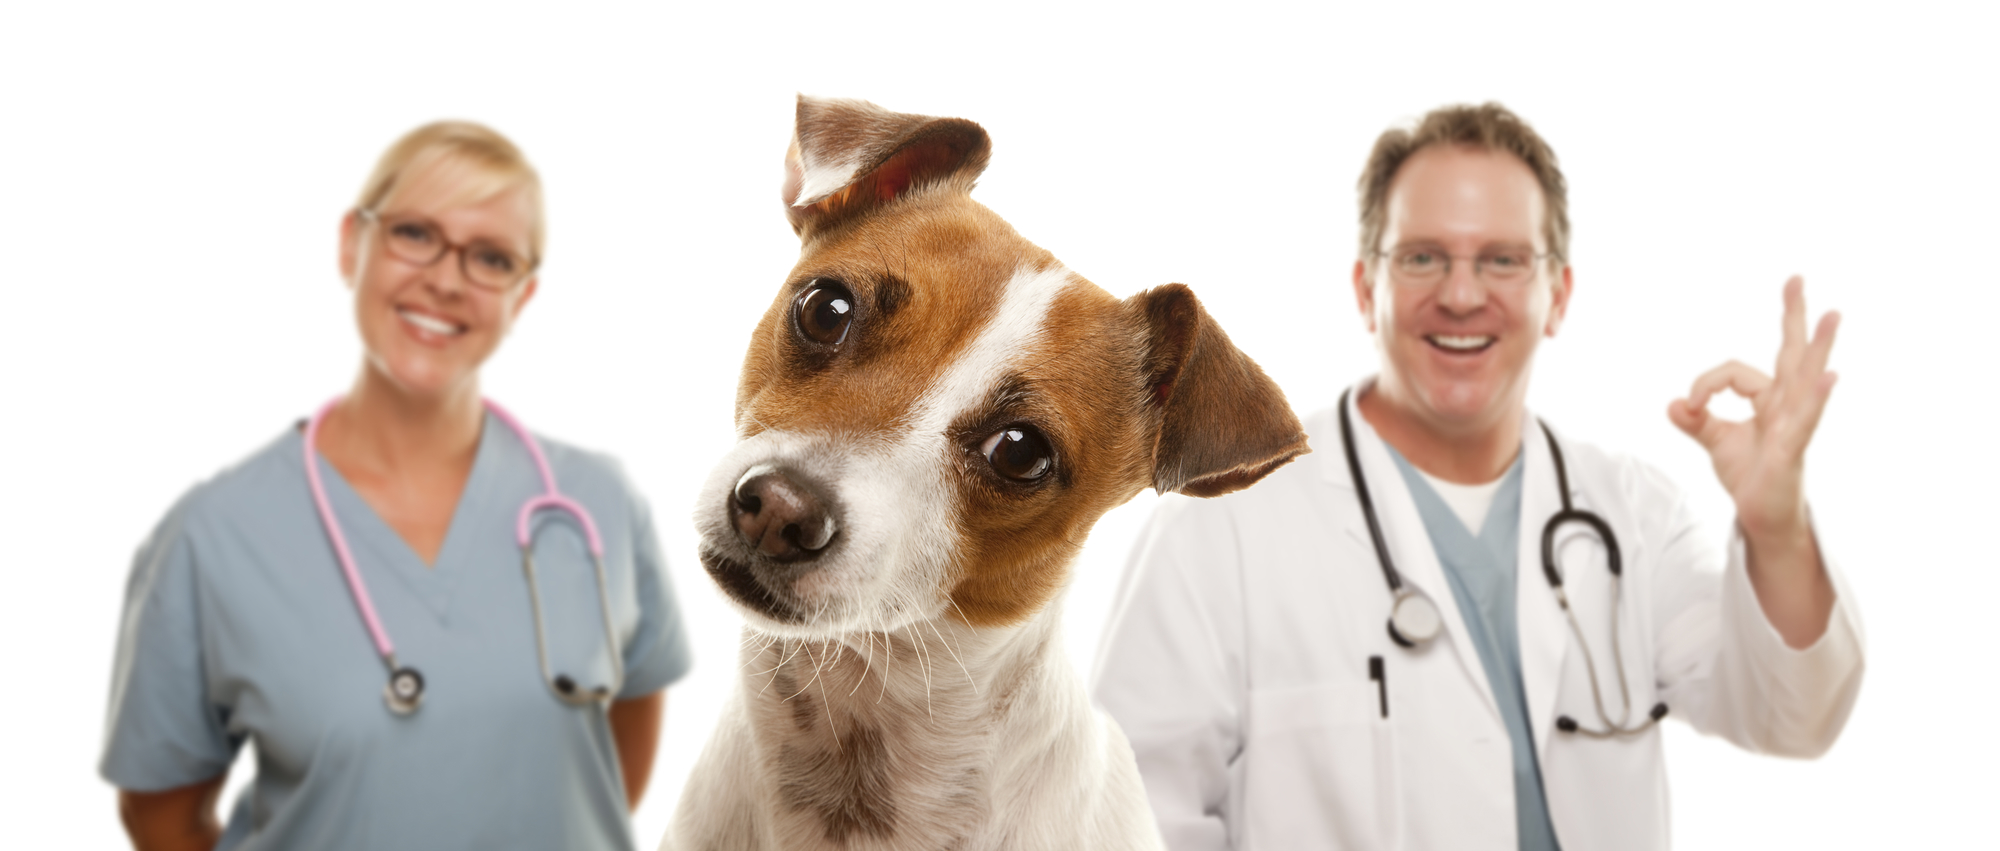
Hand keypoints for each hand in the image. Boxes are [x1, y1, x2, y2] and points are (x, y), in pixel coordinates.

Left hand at [1668, 276, 1839, 539]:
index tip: (1690, 405)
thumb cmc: (1751, 477)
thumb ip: (1696, 420)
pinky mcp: (1793, 449)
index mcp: (1770, 401)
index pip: (1735, 374)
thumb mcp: (1717, 443)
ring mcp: (1795, 426)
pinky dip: (1814, 397)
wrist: (1763, 517)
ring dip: (1818, 347)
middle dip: (1793, 317)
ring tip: (1832, 315)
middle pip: (1792, 354)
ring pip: (1806, 379)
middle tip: (1796, 280)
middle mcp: (1787, 406)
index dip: (1706, 385)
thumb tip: (1674, 404)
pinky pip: (1805, 419)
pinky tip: (1827, 377)